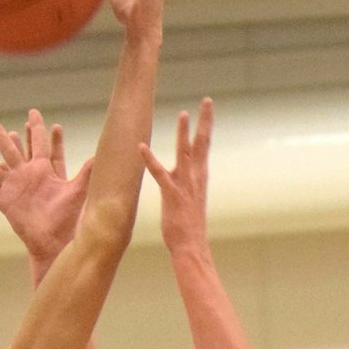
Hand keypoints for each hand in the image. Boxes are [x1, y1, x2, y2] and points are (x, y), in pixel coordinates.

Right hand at [0, 109, 93, 265]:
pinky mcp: (5, 203)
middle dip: (0, 135)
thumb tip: (103, 156)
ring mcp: (14, 189)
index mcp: (44, 171)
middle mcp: (26, 177)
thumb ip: (88, 173)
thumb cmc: (70, 218)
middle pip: (10, 150)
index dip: (36, 130)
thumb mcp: (79, 191)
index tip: (33, 114)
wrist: (56, 241)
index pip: (39, 145)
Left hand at [139, 97, 213, 251]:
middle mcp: (195, 178)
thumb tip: (183, 175)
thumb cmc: (188, 226)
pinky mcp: (171, 195)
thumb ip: (187, 184)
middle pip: (202, 144)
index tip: (207, 108)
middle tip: (207, 101)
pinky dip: (149, 159)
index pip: (204, 146)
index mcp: (200, 178)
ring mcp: (184, 186)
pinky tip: (141, 147)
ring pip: (184, 154)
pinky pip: (159, 173)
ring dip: (182, 134)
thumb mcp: (189, 199)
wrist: (191, 247)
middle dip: (204, 121)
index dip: (206, 126)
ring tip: (182, 115)